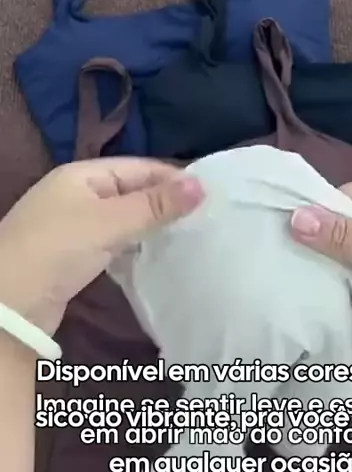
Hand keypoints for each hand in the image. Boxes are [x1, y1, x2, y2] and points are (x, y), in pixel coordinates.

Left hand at [0, 158, 204, 336]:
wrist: (8, 304)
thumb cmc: (57, 249)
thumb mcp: (109, 223)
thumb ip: (155, 205)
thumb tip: (202, 184)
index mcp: (82, 175)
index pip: (139, 167)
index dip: (174, 178)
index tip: (211, 195)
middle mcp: (77, 195)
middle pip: (132, 192)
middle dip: (166, 204)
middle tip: (206, 219)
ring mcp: (74, 226)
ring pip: (124, 219)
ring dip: (152, 227)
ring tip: (190, 238)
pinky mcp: (74, 256)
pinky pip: (113, 242)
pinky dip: (135, 246)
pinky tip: (157, 257)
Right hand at [291, 176, 351, 351]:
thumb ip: (343, 236)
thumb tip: (293, 217)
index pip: (346, 196)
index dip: (318, 217)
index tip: (286, 241)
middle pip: (350, 222)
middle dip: (326, 245)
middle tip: (292, 266)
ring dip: (340, 266)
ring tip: (308, 281)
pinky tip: (335, 293)